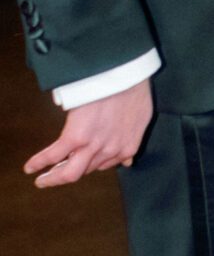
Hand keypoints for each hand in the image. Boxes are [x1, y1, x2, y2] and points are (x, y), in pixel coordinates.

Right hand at [25, 79, 152, 188]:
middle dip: (70, 175)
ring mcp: (93, 146)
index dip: (93, 164)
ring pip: (70, 173)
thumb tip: (127, 160)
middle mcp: (111, 153)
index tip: (84, 162)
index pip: (106, 165)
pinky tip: (29, 167)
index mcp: (127, 147)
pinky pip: (54, 154)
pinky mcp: (76, 136)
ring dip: (54, 178)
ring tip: (42, 180)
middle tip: (56, 178)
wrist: (125, 75)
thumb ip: (132, 140)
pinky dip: (39, 162)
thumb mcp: (142, 118)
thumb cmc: (135, 89)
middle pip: (86, 171)